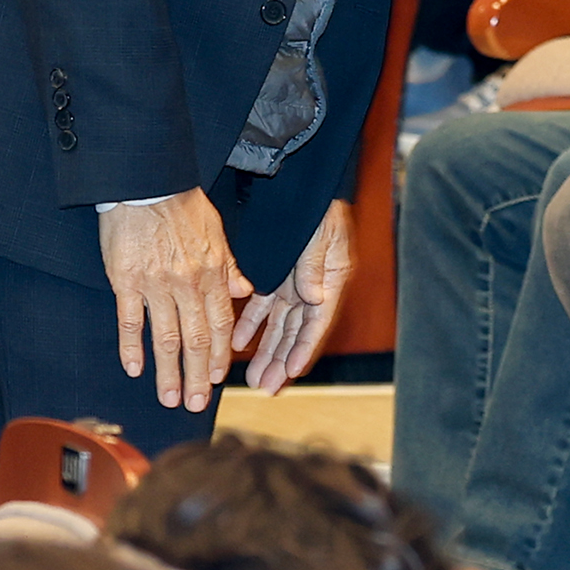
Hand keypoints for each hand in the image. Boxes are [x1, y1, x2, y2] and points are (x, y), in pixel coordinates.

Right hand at [100, 191, 252, 412]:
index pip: (221, 325)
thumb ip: (231, 266)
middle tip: (195, 405)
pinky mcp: (127, 282)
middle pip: (196, 340)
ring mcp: (156, 285)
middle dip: (198, 377)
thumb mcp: (218, 232)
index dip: (220, 356)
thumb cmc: (182, 205)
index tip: (218, 380)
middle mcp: (188, 284)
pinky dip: (132, 348)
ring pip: (166, 338)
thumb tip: (245, 290)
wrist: (148, 183)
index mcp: (213, 273)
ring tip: (169, 399)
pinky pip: (131, 321)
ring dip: (168, 372)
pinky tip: (134, 369)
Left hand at [238, 198, 351, 393]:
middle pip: (296, 330)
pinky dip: (250, 323)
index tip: (292, 371)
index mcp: (332, 279)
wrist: (302, 182)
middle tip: (267, 386)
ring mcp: (294, 283)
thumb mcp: (321, 235)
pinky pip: (261, 305)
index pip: (317, 321)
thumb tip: (314, 299)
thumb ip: (315, 267)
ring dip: (266, 349)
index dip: (304, 347)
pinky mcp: (276, 275)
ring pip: (278, 324)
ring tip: (252, 376)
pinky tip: (237, 341)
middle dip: (281, 360)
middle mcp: (314, 287)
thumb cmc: (318, 206)